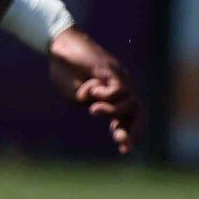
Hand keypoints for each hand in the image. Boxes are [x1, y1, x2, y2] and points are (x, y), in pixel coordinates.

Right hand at [47, 28, 142, 155]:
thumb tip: (100, 107)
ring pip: (128, 103)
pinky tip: (91, 89)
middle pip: (137, 112)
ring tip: (93, 111)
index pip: (129, 118)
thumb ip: (90, 103)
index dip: (129, 134)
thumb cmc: (66, 70)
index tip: (123, 151)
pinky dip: (104, 96)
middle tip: (121, 143)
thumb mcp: (77, 95)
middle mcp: (121, 87)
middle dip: (132, 130)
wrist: (60, 47)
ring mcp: (119, 78)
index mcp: (113, 96)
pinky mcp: (112, 70)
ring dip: (111, 112)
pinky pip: (117, 90)